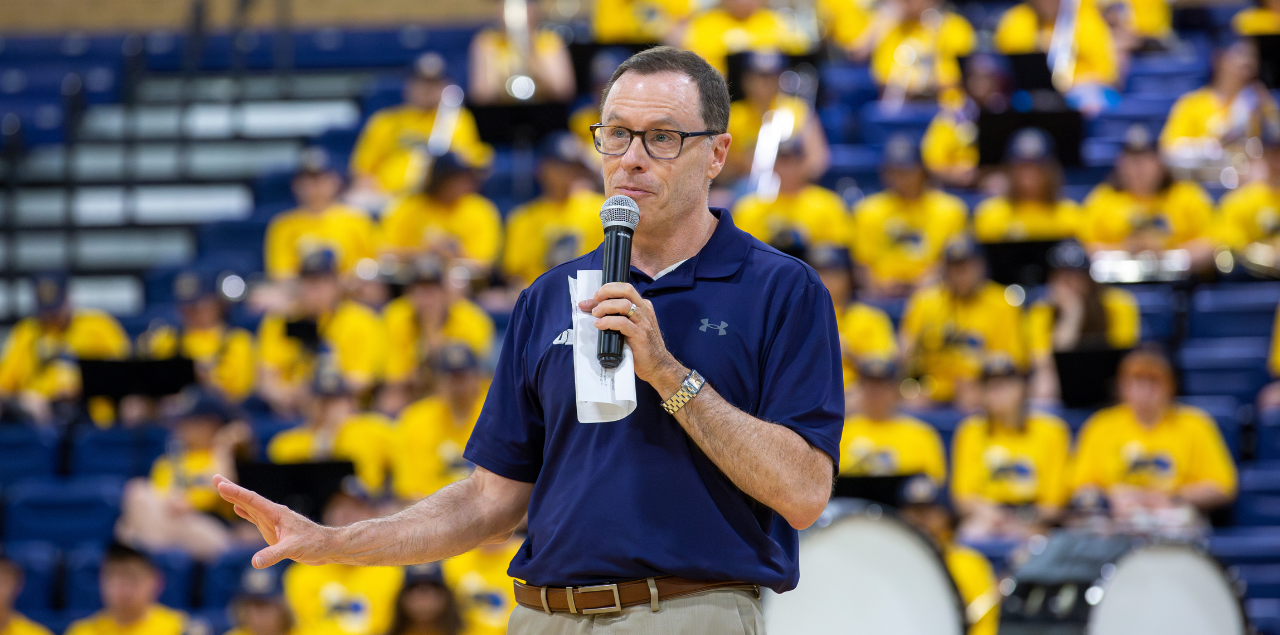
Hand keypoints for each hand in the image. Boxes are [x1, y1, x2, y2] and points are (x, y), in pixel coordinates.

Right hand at [213, 474, 335, 567]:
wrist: (328, 546)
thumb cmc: (314, 544)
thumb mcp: (293, 549)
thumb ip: (274, 555)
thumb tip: (255, 562)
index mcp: (277, 513)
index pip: (252, 500)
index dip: (236, 492)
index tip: (220, 484)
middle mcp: (273, 514)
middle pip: (249, 499)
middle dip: (231, 489)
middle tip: (214, 478)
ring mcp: (274, 522)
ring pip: (251, 507)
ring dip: (236, 499)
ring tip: (222, 488)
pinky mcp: (275, 530)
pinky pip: (256, 518)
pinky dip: (245, 513)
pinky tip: (237, 509)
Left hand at [578, 282, 682, 388]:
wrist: (658, 366)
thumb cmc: (640, 347)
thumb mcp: (629, 326)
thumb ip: (615, 316)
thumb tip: (591, 307)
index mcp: (643, 306)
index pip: (625, 289)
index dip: (608, 289)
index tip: (594, 296)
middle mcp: (645, 310)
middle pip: (626, 290)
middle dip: (607, 291)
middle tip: (595, 299)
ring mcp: (644, 322)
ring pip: (623, 305)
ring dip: (605, 307)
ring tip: (596, 314)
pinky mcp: (640, 335)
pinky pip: (623, 323)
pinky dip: (608, 322)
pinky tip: (600, 325)